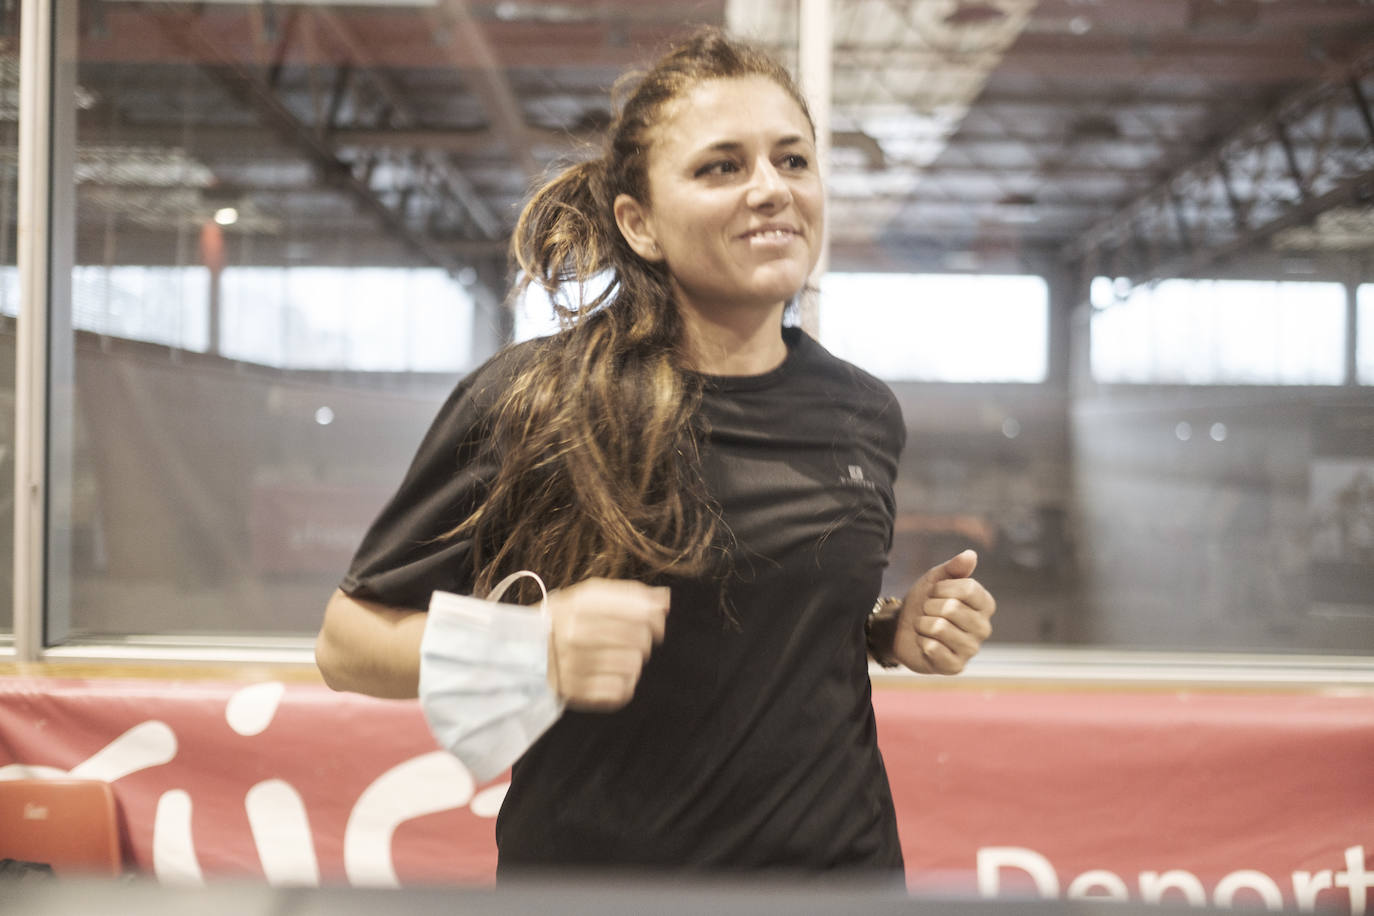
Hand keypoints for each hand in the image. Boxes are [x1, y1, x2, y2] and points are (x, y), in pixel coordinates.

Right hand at [545, 578, 669, 711]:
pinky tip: (611, 674)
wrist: (523, 652)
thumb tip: (664, 600)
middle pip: (639, 639)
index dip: (654, 617)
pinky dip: (624, 683)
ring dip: (633, 661)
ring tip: (619, 656)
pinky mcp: (576, 692)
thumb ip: (627, 594)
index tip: (655, 622)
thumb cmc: (563, 620)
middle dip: (644, 639)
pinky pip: (622, 691)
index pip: (638, 612)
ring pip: (633, 665)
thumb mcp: (587, 597)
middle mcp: (575, 634)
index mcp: (578, 605)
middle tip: (634, 640)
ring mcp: (574, 665)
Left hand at [892, 550, 995, 674]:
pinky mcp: (955, 666)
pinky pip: (933, 648)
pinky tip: (924, 643)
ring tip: (925, 627)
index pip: (968, 588)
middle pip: (951, 608)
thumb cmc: (924, 602)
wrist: (901, 628)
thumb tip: (970, 555)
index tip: (935, 592)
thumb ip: (953, 568)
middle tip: (927, 612)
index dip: (942, 588)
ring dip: (922, 624)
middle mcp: (984, 628)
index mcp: (985, 604)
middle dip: (929, 606)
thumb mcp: (935, 579)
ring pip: (939, 627)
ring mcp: (971, 649)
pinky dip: (921, 642)